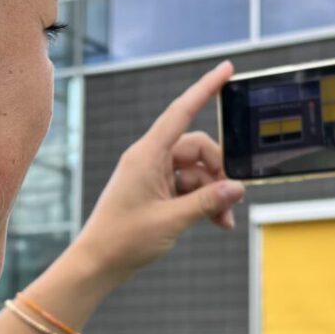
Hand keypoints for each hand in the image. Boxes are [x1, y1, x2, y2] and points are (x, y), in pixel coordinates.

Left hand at [71, 61, 245, 281]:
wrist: (97, 263)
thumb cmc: (123, 239)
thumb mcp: (173, 220)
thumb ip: (208, 201)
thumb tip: (237, 188)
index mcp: (147, 154)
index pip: (181, 112)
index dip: (205, 89)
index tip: (226, 69)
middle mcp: (150, 159)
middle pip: (197, 149)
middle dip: (219, 171)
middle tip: (232, 198)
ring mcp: (152, 176)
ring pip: (196, 172)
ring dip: (213, 193)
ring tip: (223, 220)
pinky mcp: (155, 192)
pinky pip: (188, 187)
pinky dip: (203, 201)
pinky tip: (215, 222)